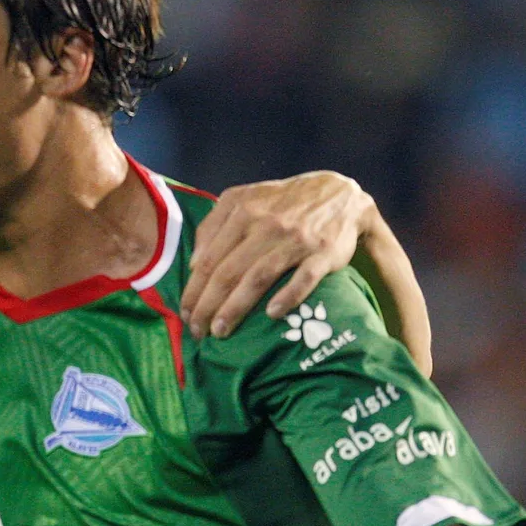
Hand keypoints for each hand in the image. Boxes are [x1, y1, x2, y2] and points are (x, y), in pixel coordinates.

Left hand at [181, 171, 374, 338]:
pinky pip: (304, 278)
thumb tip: (195, 263)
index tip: (185, 314)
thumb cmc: (282, 203)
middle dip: (207, 305)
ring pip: (258, 276)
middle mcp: (267, 224)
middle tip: (197, 331)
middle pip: (229, 271)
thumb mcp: (244, 199)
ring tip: (220, 330)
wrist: (340, 195)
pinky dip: (288, 296)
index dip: (194, 289)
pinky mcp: (323, 253)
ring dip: (236, 307)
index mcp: (243, 211)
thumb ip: (214, 224)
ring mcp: (296, 239)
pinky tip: (271, 314)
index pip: (210, 258)